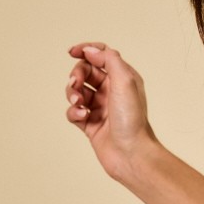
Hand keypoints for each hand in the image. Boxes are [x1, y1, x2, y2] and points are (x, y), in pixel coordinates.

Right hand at [65, 42, 158, 179]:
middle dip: (77, 75)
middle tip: (76, 84)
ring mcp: (101, 107)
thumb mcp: (125, 81)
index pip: (102, 55)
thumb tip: (90, 50)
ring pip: (77, 91)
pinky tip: (83, 117)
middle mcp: (112, 91)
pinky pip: (74, 111)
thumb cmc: (132, 119)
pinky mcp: (91, 123)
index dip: (86, 50)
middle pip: (86, 72)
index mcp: (123, 78)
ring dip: (73, 94)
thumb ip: (108, 60)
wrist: (131, 154)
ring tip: (79, 103)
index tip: (72, 52)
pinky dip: (74, 112)